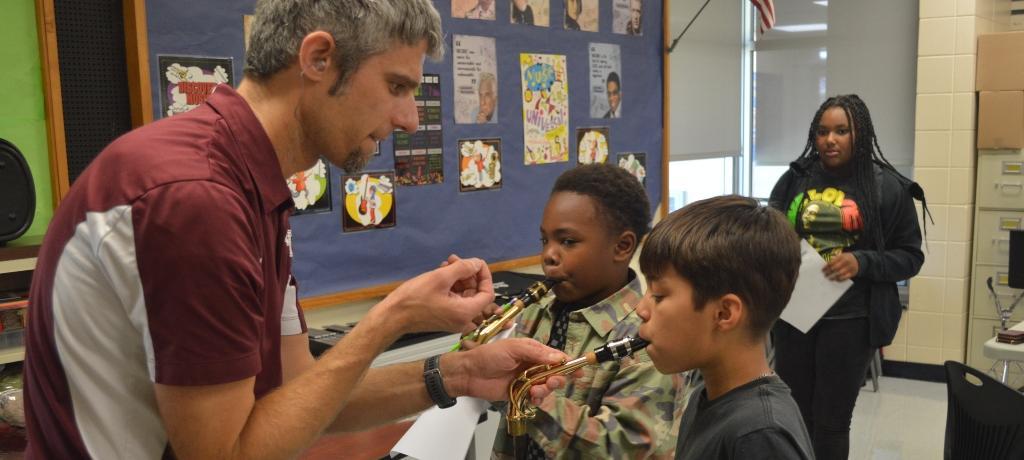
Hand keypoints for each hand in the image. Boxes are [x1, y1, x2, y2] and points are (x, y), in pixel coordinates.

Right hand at [379, 256, 494, 333]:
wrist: (393, 316)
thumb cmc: (414, 298)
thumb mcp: (440, 277)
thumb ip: (462, 268)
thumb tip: (477, 263)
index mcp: (465, 313)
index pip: (487, 293)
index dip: (485, 276)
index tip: (476, 263)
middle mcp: (463, 320)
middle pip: (476, 294)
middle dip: (469, 274)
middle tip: (456, 260)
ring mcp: (454, 320)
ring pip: (465, 295)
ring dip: (459, 278)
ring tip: (447, 264)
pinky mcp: (445, 318)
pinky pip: (455, 300)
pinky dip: (452, 286)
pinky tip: (442, 273)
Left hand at [443, 338, 574, 403]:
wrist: (469, 374)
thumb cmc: (488, 356)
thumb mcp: (513, 348)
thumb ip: (536, 353)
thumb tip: (558, 358)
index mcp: (532, 351)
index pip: (555, 356)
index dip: (568, 363)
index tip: (579, 371)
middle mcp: (532, 365)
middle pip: (555, 373)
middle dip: (557, 379)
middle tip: (551, 382)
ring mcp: (527, 380)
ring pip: (547, 387)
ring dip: (545, 389)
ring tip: (535, 390)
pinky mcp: (520, 393)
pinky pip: (536, 398)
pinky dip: (537, 399)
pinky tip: (531, 397)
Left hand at [823, 252, 858, 280]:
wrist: (858, 260)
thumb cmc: (846, 258)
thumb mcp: (841, 256)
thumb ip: (834, 260)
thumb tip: (825, 267)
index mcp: (841, 257)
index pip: (832, 262)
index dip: (826, 267)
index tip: (822, 270)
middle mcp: (845, 262)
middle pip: (835, 268)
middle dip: (829, 272)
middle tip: (825, 275)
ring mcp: (849, 268)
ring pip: (839, 274)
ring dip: (833, 277)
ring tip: (829, 278)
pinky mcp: (852, 273)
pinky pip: (845, 277)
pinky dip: (840, 279)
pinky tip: (836, 280)